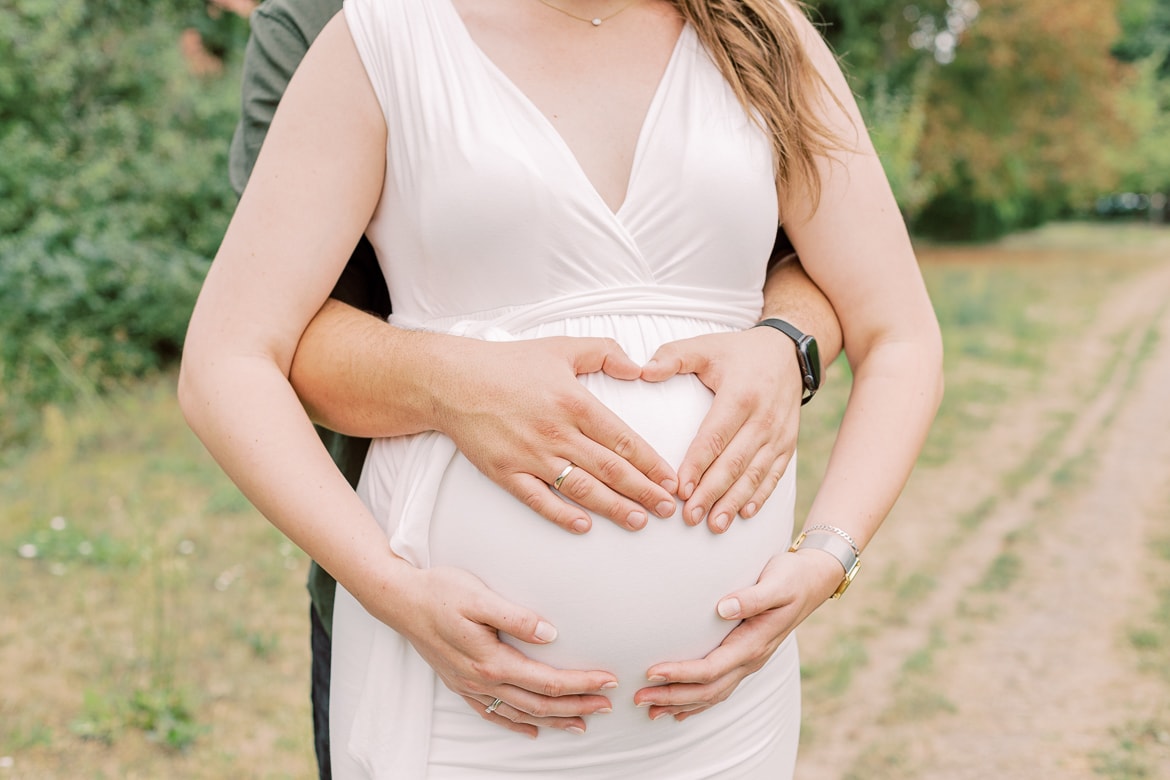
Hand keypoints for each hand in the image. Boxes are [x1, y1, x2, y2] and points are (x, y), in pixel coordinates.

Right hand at [377, 565, 618, 736]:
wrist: (399, 600)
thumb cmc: (440, 591)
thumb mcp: (479, 596)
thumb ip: (516, 616)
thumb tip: (551, 634)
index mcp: (491, 661)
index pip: (547, 680)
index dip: (581, 683)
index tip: (608, 680)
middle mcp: (481, 680)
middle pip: (539, 703)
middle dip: (576, 706)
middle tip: (608, 704)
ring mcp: (469, 686)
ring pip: (520, 713)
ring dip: (554, 719)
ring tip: (582, 722)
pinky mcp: (459, 684)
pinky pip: (493, 714)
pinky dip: (516, 724)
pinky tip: (532, 728)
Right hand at [434, 336, 678, 533]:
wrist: (451, 381)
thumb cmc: (508, 363)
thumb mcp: (561, 346)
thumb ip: (605, 352)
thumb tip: (639, 368)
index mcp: (574, 402)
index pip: (623, 440)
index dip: (651, 463)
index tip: (671, 480)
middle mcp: (555, 432)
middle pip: (609, 469)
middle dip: (643, 491)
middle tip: (667, 509)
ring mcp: (529, 455)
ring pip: (580, 488)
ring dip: (613, 508)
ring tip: (639, 520)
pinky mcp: (505, 472)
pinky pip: (539, 499)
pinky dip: (562, 515)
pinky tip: (584, 526)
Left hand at [632, 549, 841, 720]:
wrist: (813, 580)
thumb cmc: (791, 577)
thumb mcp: (776, 582)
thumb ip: (751, 597)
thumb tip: (724, 607)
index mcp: (754, 643)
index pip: (711, 668)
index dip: (681, 674)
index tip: (651, 672)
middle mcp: (751, 659)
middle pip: (708, 690)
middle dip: (672, 697)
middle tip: (638, 699)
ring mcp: (749, 661)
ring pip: (713, 694)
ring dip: (681, 704)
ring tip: (650, 710)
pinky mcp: (745, 657)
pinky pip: (720, 687)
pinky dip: (697, 702)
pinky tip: (678, 708)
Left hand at [640, 327, 803, 531]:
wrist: (788, 352)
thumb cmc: (737, 352)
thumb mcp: (705, 346)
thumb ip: (673, 356)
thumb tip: (642, 371)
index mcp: (741, 395)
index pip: (715, 436)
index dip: (697, 465)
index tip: (680, 489)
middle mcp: (764, 418)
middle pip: (735, 462)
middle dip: (712, 493)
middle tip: (691, 517)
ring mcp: (779, 434)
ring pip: (755, 474)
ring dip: (734, 502)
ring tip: (714, 525)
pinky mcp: (788, 444)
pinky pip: (775, 474)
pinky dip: (760, 496)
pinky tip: (745, 514)